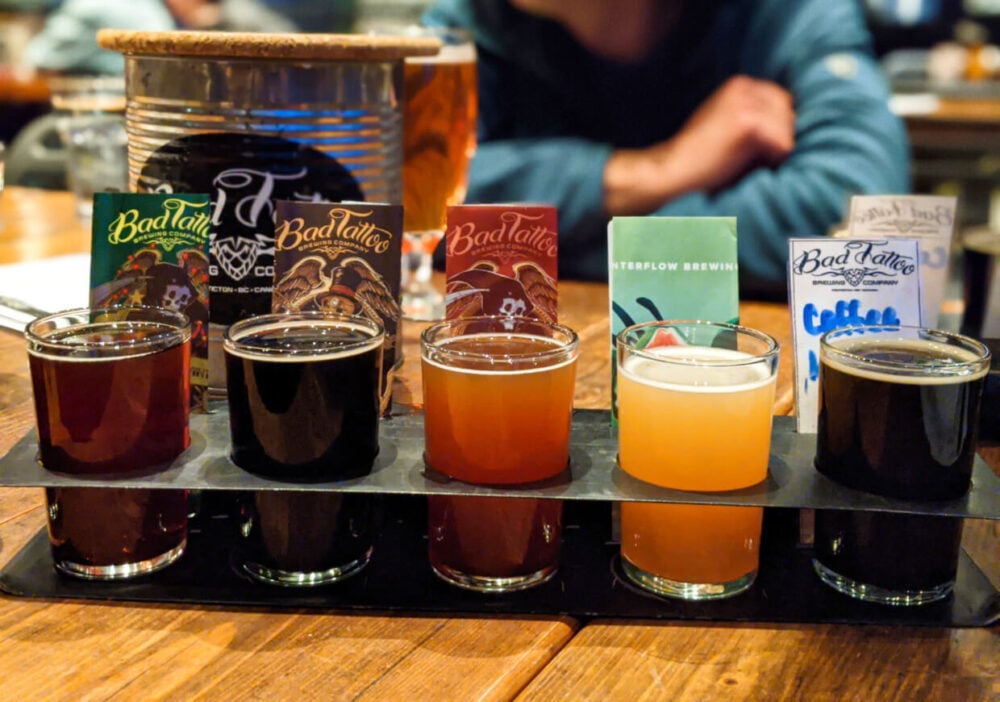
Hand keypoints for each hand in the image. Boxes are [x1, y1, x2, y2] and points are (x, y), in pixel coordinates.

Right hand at [604, 76, 795, 214]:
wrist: (670, 173)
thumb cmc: (700, 161)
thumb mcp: (727, 127)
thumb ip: (757, 120)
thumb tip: (796, 130)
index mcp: (740, 84)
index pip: (783, 103)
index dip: (776, 130)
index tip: (752, 150)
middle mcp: (745, 86)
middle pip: (791, 114)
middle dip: (778, 139)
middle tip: (747, 159)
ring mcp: (747, 103)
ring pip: (789, 131)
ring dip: (773, 153)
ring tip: (741, 161)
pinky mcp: (750, 123)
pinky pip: (784, 147)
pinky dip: (770, 163)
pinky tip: (741, 165)